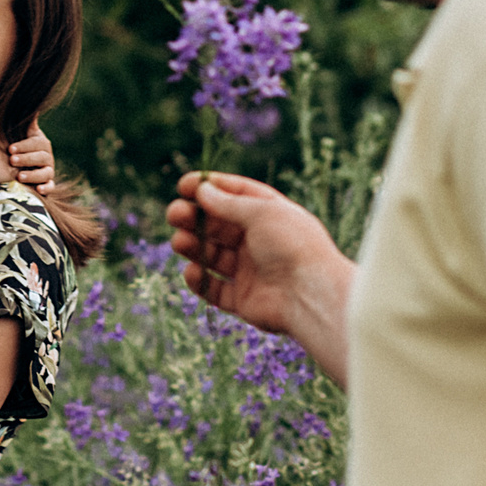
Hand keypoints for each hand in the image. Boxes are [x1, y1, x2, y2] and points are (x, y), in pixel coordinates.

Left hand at [7, 120, 55, 193]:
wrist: (0, 166)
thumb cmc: (4, 145)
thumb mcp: (8, 131)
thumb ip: (16, 118)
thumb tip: (18, 96)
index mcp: (38, 141)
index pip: (36, 142)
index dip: (24, 146)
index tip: (9, 149)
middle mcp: (45, 155)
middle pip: (42, 156)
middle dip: (26, 158)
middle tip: (11, 160)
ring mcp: (46, 170)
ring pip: (46, 172)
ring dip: (34, 174)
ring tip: (19, 176)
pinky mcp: (45, 184)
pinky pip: (50, 187)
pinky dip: (47, 188)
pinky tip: (38, 189)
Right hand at [165, 172, 354, 382]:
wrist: (310, 295)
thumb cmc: (293, 246)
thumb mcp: (261, 212)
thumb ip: (227, 203)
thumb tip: (201, 190)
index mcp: (270, 216)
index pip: (236, 196)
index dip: (210, 189)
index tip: (184, 185)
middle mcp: (259, 242)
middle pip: (218, 226)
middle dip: (194, 218)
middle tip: (174, 214)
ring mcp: (250, 271)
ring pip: (212, 255)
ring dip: (192, 246)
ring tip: (180, 242)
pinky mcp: (242, 299)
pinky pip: (214, 288)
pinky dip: (199, 280)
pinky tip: (192, 271)